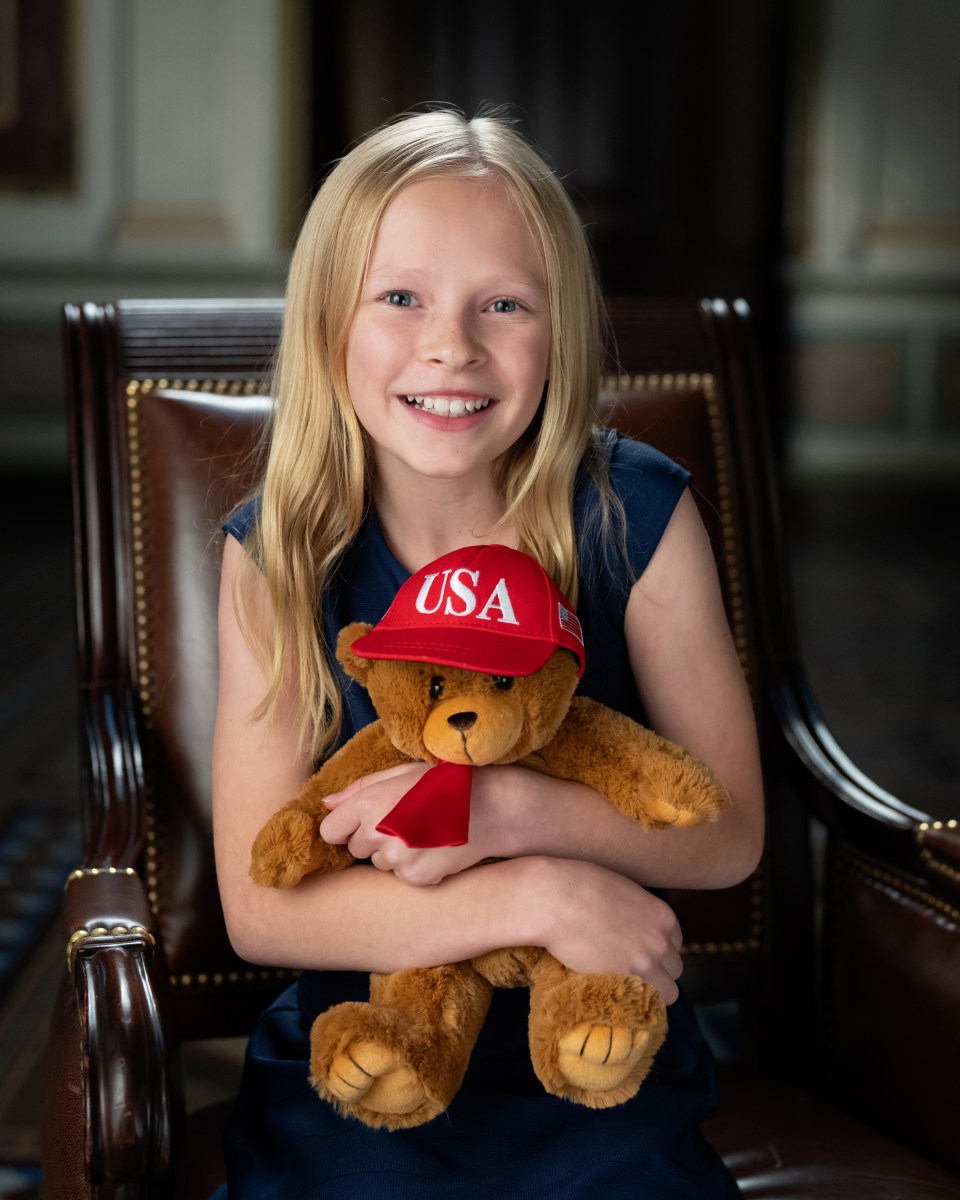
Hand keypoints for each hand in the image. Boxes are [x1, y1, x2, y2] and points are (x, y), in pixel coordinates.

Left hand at [319, 763, 498, 885]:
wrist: (490, 807)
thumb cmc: (443, 783)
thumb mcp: (400, 773)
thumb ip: (359, 789)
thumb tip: (327, 804)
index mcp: (368, 804)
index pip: (330, 831)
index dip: (346, 826)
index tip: (366, 820)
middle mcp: (378, 833)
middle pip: (354, 849)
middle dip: (372, 838)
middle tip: (404, 821)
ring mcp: (398, 859)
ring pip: (379, 863)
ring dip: (394, 852)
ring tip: (423, 832)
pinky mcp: (416, 878)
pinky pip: (402, 876)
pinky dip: (414, 866)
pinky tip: (434, 848)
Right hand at [525, 857, 683, 1003]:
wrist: (555, 901)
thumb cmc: (578, 885)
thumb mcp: (621, 890)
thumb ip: (636, 911)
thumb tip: (630, 923)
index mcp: (662, 915)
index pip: (675, 943)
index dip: (657, 948)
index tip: (640, 950)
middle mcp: (660, 940)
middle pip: (674, 968)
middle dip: (657, 969)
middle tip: (630, 968)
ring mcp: (645, 963)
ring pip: (669, 992)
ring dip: (651, 990)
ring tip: (625, 986)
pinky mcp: (626, 981)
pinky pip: (645, 1003)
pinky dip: (635, 1001)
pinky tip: (616, 993)